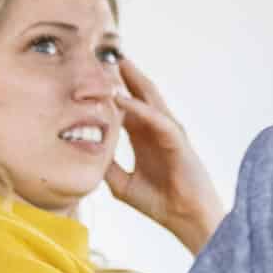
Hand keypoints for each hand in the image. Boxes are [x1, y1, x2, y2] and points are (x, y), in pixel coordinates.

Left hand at [103, 57, 223, 254]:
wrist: (185, 217)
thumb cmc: (160, 202)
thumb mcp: (122, 183)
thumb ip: (108, 166)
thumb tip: (86, 154)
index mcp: (145, 138)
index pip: (127, 108)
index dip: (112, 91)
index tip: (94, 74)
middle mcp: (158, 130)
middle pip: (141, 96)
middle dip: (126, 75)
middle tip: (107, 54)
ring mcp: (170, 133)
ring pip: (152, 100)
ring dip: (136, 82)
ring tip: (121, 62)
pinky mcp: (177, 141)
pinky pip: (157, 120)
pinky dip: (140, 109)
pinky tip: (124, 99)